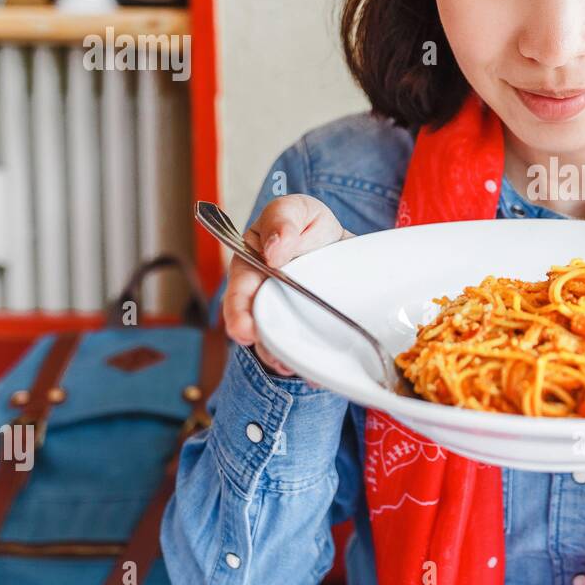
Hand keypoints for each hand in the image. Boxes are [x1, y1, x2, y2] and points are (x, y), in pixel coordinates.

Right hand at [222, 193, 353, 375]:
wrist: (346, 247)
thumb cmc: (310, 225)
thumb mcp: (299, 209)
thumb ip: (283, 219)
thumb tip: (274, 249)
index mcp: (252, 267)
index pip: (239, 292)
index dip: (238, 313)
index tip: (244, 331)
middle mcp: (263, 298)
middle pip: (254, 326)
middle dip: (261, 345)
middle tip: (275, 359)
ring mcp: (285, 318)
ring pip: (276, 344)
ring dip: (282, 359)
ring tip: (294, 368)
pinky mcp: (306, 332)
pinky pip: (304, 351)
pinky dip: (310, 364)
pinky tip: (318, 375)